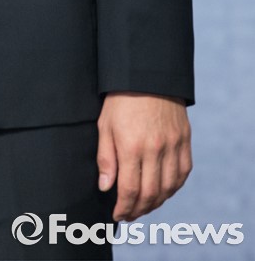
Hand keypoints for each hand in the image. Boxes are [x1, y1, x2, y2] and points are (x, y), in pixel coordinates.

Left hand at [97, 92, 191, 220]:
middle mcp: (155, 149)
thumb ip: (105, 158)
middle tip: (129, 214)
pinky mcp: (184, 140)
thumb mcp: (105, 125)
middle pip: (151, 194)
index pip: (130, 190)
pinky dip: (173, 187)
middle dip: (138, 210)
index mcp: (131, 146)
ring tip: (144, 206)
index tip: (118, 214)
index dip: (124, 207)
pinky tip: (163, 191)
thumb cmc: (120, 99)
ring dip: (156, 203)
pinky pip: (183, 173)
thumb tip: (106, 188)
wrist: (148, 74)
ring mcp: (173, 145)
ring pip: (168, 188)